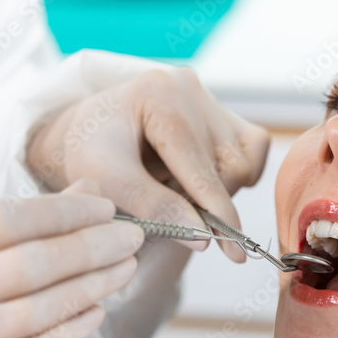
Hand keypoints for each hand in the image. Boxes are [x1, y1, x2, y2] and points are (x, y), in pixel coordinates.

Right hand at [0, 179, 142, 337]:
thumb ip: (13, 222)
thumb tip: (87, 189)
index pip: (5, 217)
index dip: (62, 210)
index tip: (105, 207)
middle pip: (30, 262)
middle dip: (91, 246)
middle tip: (131, 238)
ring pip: (37, 308)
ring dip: (91, 287)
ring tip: (124, 270)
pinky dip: (69, 331)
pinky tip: (96, 314)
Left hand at [25, 50, 270, 262]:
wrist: (86, 134)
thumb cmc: (89, 155)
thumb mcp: (107, 183)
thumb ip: (153, 207)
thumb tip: (204, 238)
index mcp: (155, 93)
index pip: (199, 161)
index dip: (217, 211)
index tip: (232, 251)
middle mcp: (188, 86)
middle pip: (228, 165)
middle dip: (204, 201)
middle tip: (165, 205)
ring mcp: (207, 96)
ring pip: (244, 161)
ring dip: (213, 190)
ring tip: (171, 185)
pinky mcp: (222, 110)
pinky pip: (251, 151)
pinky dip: (230, 177)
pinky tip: (196, 178)